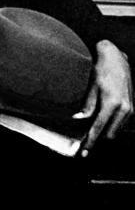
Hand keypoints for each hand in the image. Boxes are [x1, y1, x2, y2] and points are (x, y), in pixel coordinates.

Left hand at [79, 39, 132, 154]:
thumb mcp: (92, 87)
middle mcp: (124, 109)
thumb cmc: (102, 71)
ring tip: (91, 133)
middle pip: (110, 134)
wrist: (116, 59)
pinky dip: (112, 126)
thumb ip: (88, 105)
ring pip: (117, 130)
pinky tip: (102, 124)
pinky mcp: (132, 107)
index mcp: (112, 104)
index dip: (91, 141)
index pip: (99, 128)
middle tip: (85, 142)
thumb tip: (80, 120)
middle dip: (98, 139)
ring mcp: (130, 109)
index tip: (84, 150)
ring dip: (105, 133)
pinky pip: (121, 123)